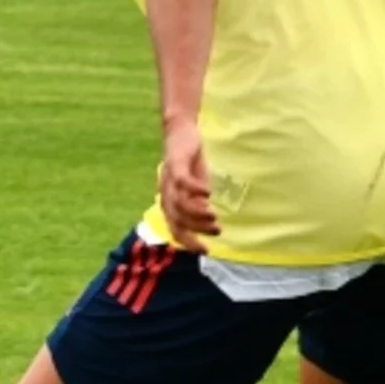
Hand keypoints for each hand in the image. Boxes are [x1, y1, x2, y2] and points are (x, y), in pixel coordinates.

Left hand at [159, 120, 219, 253]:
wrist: (180, 132)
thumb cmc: (189, 162)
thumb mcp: (194, 186)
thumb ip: (197, 202)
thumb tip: (210, 221)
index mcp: (170, 203)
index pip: (176, 230)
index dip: (189, 242)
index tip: (207, 251)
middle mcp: (167, 195)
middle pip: (178, 220)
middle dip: (197, 229)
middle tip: (217, 230)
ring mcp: (169, 181)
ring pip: (180, 204)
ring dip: (197, 213)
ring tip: (214, 215)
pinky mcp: (176, 165)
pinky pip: (183, 181)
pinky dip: (195, 189)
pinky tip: (209, 192)